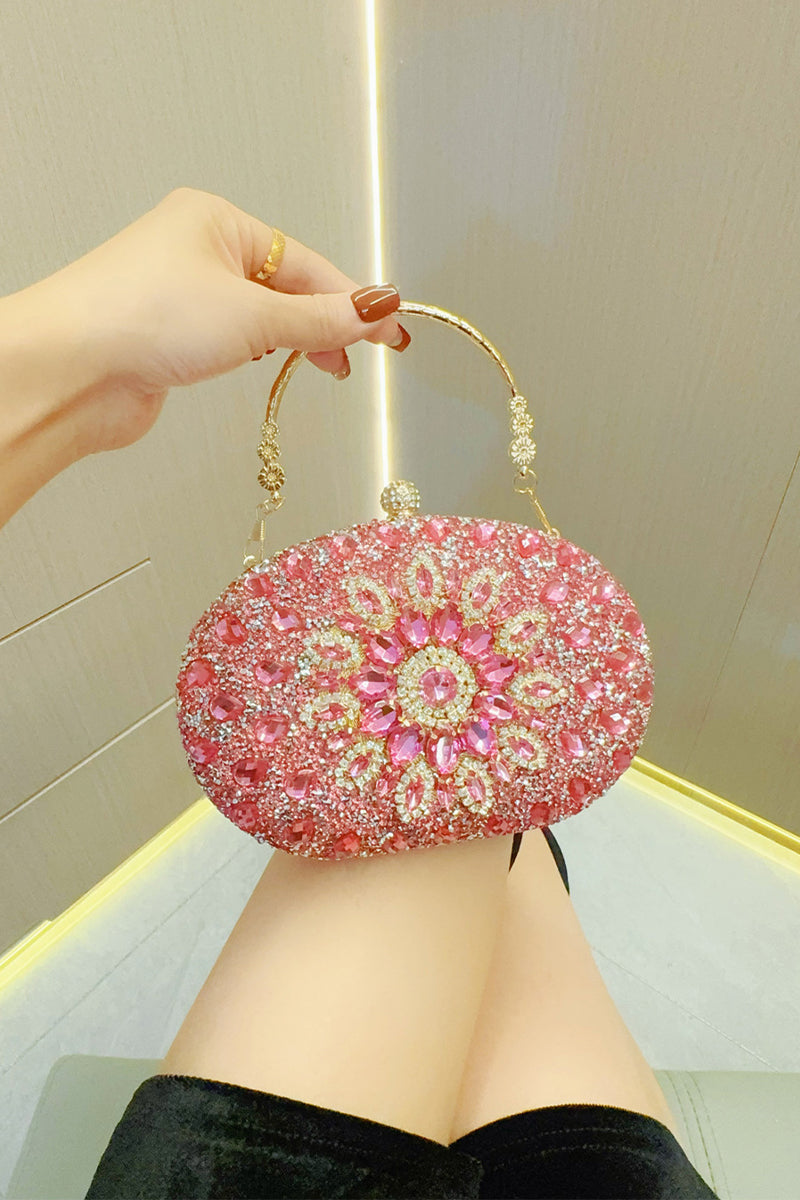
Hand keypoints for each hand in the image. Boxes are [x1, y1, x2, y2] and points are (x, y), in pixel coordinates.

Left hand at [39, 186, 406, 455]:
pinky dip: (265, 352)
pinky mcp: (172, 337)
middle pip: (288, 286)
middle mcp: (199, 252)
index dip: (353, 298)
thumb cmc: (139, 317)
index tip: (390, 326)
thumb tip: (375, 309)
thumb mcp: (253, 315)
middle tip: (372, 350)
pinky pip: (236, 339)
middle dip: (330, 321)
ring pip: (263, 315)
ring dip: (300, 339)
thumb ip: (321, 319)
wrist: (72, 370)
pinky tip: (281, 364)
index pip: (307, 262)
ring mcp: (184, 295)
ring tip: (332, 366)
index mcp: (217, 221)